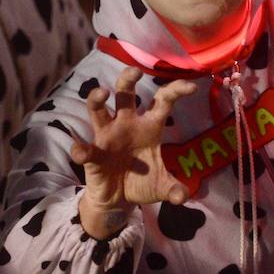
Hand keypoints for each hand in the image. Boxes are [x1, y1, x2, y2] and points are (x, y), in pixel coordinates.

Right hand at [71, 67, 195, 238]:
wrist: (119, 201)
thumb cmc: (142, 183)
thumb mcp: (162, 187)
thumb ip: (174, 190)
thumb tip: (182, 197)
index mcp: (149, 127)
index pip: (163, 101)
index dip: (176, 90)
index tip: (192, 87)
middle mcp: (127, 124)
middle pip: (125, 94)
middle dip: (128, 79)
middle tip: (135, 72)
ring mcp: (107, 137)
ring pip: (99, 110)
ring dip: (97, 99)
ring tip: (102, 93)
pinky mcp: (94, 154)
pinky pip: (86, 149)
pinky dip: (82, 150)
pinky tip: (81, 152)